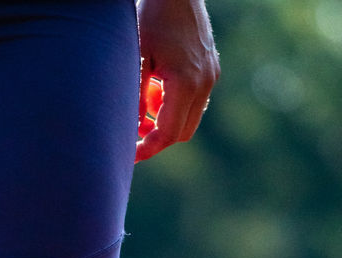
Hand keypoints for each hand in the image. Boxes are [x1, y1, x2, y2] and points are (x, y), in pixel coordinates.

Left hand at [136, 0, 219, 162]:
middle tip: (134, 132)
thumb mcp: (136, 57)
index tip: (130, 155)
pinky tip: (158, 86)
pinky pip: (194, 101)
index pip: (169, 133)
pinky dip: (175, 104)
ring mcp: (211, 76)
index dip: (148, 148)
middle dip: (157, 137)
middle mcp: (204, 83)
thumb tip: (132, 132)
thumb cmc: (151, 18)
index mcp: (186, 83)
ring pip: (189, 119)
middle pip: (182, 133)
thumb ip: (135, 97)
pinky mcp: (211, 69)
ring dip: (166, 119)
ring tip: (145, 98)